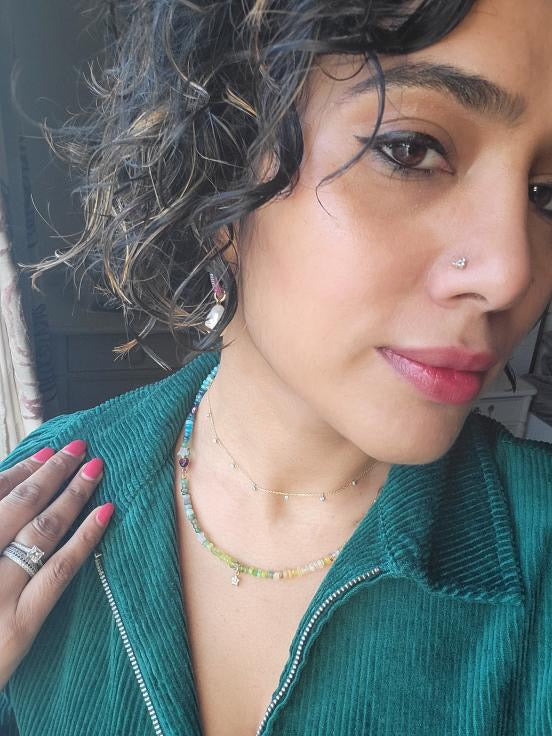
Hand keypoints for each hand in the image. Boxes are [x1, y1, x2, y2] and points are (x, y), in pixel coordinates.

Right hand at [0, 440, 112, 688]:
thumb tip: (20, 490)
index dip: (20, 470)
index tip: (47, 453)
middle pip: (19, 504)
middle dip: (52, 472)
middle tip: (79, 448)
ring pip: (42, 529)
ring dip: (72, 493)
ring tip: (95, 468)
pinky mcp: (20, 621)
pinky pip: (59, 570)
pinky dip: (85, 536)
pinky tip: (106, 512)